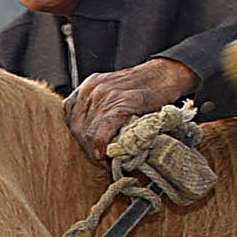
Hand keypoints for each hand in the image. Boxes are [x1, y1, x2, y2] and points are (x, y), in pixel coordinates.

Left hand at [63, 59, 195, 151]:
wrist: (166, 74)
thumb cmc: (141, 88)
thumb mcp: (111, 92)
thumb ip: (97, 108)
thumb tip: (87, 136)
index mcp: (87, 87)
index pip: (69, 118)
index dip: (78, 138)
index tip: (89, 150)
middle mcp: (91, 89)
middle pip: (77, 128)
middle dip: (86, 148)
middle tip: (99, 161)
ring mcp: (105, 95)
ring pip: (88, 132)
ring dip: (95, 151)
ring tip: (105, 162)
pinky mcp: (121, 103)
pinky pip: (103, 130)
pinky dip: (103, 146)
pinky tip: (107, 155)